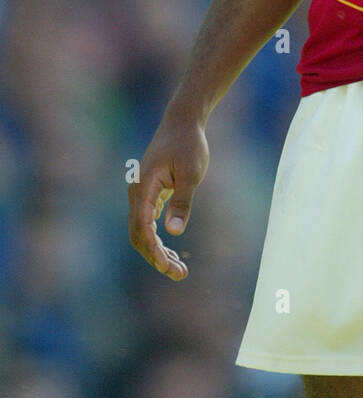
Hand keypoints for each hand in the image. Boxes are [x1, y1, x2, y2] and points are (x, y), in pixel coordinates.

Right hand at [128, 116, 209, 279]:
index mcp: (143, 189)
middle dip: (156, 258)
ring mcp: (142, 196)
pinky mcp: (150, 195)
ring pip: (143, 232)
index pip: (142, 229)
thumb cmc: (188, 145)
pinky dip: (159, 240)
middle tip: (179, 274)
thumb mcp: (191, 173)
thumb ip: (182, 202)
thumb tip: (173, 232)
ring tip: (179, 270)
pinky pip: (148, 224)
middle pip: (139, 236)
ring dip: (157, 252)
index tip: (169, 268)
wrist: (182, 123)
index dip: (154, 252)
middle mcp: (137, 194)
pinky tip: (172, 252)